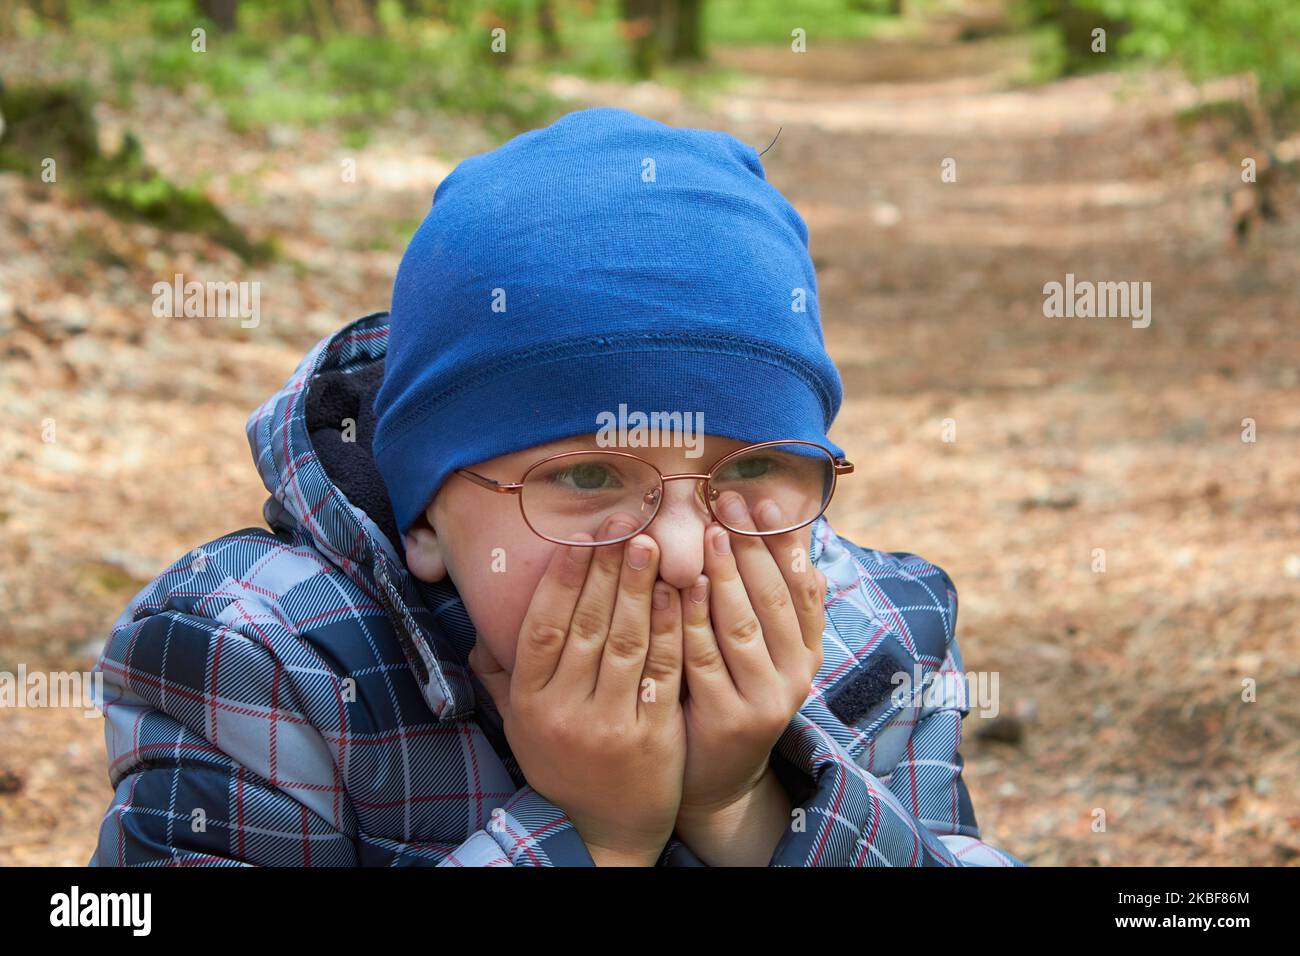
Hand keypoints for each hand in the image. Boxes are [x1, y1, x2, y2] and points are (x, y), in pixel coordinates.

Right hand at [469, 513, 686, 866]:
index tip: (579, 538)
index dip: (561, 580)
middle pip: (586, 626)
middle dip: (605, 569)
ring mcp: (610, 724)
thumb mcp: (520, 724)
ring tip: (649, 544)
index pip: (544, 627)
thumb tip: (479, 627)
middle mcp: (566, 711)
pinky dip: (670, 629)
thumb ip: (503, 675)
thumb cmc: (562, 766)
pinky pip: (661, 672)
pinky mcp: (652, 737)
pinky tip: (678, 594)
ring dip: (638, 588)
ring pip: (625, 642)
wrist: (604, 832)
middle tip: (622, 522)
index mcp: (531, 702)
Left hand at [675, 492, 824, 857]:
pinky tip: (678, 586)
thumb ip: (767, 599)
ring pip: (743, 626)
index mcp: (808, 651)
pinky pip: (705, 660)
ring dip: (725, 575)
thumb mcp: (762, 649)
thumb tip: (782, 530)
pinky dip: (691, 619)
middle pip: (774, 600)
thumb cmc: (731, 692)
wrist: (717, 777)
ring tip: (708, 532)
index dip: (786, 544)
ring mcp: (765, 700)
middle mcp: (796, 675)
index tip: (764, 504)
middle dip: (752, 547)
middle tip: (729, 504)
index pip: (804, 588)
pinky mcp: (729, 720)